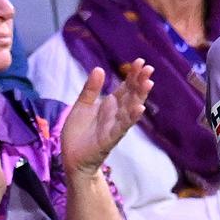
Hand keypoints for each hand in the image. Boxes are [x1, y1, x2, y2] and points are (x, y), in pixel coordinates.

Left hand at [61, 61, 153, 177]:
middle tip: (149, 69)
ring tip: (148, 84)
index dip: (133, 75)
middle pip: (132, 95)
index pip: (125, 87)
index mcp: (110, 104)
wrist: (71, 157)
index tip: (140, 62)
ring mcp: (115, 125)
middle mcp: (116, 113)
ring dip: (140, 97)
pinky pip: (122, 127)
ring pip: (130, 109)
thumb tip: (99, 69)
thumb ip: (91, 89)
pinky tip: (140, 108)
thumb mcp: (82, 105)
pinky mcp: (110, 138)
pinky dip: (131, 117)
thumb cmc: (78, 132)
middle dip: (140, 82)